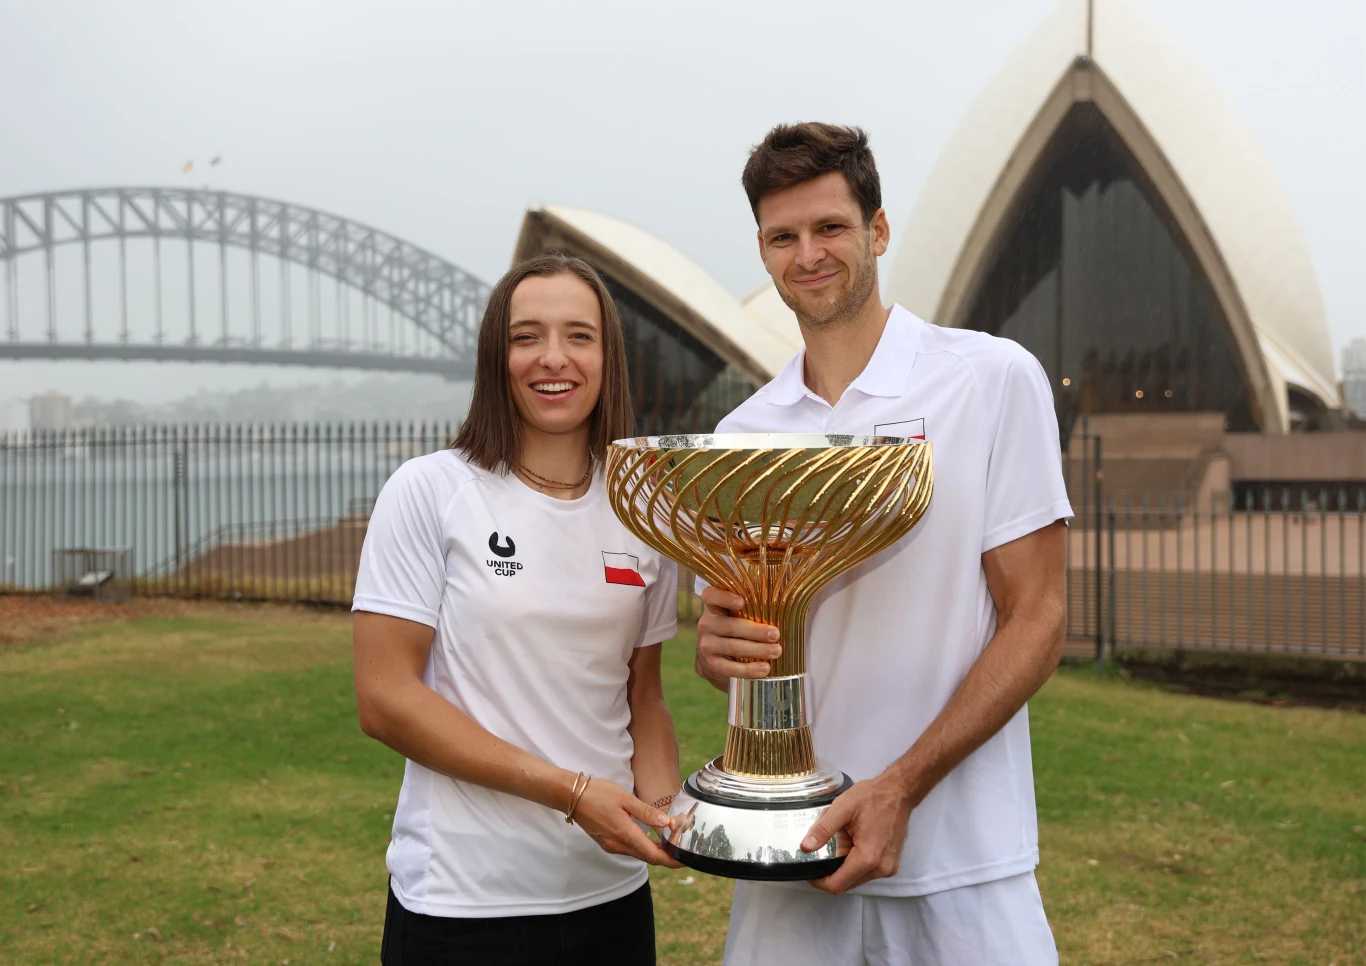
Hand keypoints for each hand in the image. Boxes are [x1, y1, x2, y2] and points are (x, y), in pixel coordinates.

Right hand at [570, 778, 683, 868]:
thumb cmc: (598, 793)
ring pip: (639, 854)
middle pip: (648, 857)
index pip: (654, 855)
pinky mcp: (607, 843)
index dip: (672, 860)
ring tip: (671, 843)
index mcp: (625, 834)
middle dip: (666, 857)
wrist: (571, 796)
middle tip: (682, 850)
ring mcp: (611, 846)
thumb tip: (667, 824)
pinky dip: (643, 847)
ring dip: (655, 852)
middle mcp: (618, 845)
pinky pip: (630, 849)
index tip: (685, 860)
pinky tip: (650, 839)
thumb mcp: (625, 798)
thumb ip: (647, 812)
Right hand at [695, 586, 780, 689]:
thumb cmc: (736, 628)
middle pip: (730, 626)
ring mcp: (706, 645)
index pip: (711, 596)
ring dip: (757, 650)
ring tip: (777, 651)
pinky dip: (749, 669)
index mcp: (713, 606)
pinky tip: (765, 669)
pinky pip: (731, 668)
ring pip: (733, 647)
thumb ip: (751, 607)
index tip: (742, 602)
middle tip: (776, 634)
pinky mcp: (711, 665)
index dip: (725, 598)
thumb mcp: (736, 614)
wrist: (716, 658)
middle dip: (756, 631)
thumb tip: (785, 603)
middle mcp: (706, 624)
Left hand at [800, 775, 914, 894]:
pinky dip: (855, 863)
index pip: (837, 884)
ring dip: (844, 867)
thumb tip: (806, 847)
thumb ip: (823, 829)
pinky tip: (852, 844)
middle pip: (847, 884)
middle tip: (820, 855)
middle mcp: (880, 868)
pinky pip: (867, 872)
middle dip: (831, 872)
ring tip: (840, 843)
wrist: (898, 793)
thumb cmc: (874, 797)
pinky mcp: (890, 864)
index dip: (820, 882)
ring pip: (856, 879)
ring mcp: (887, 868)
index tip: (810, 872)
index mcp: (868, 857)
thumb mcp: (842, 808)